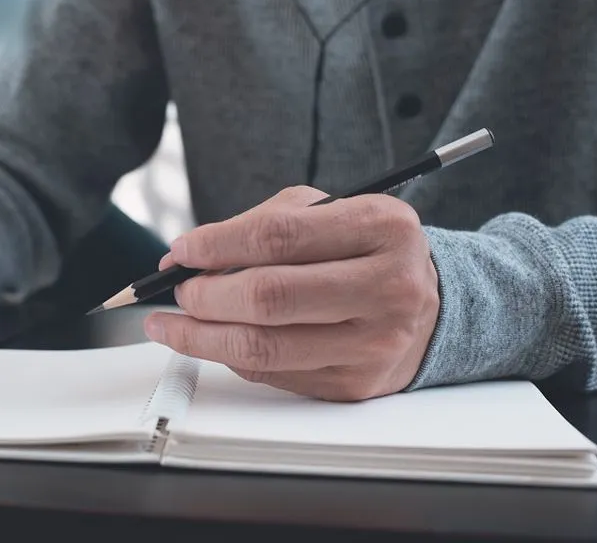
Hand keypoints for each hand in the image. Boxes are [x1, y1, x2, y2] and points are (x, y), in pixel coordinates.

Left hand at [143, 186, 438, 400]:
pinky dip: (231, 357)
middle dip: (205, 295)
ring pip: (264, 347)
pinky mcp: (356, 384)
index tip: (180, 252)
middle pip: (269, 297)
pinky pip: (273, 374)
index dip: (216, 244)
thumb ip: (260, 225)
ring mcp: (374, 342)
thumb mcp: (326, 212)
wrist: (426, 304)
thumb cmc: (362, 250)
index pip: (278, 236)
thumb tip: (186, 256)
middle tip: (177, 290)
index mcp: (381, 227)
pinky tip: (211, 341)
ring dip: (201, 337)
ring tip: (170, 324)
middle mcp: (387, 286)